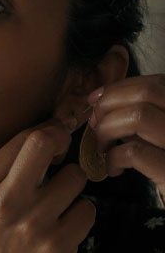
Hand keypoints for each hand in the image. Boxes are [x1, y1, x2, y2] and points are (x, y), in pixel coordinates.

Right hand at [0, 119, 95, 252]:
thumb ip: (6, 170)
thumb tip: (47, 133)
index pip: (22, 138)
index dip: (46, 133)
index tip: (53, 143)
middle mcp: (5, 200)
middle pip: (44, 143)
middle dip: (61, 143)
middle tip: (63, 155)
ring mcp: (33, 222)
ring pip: (75, 177)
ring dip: (73, 187)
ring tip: (59, 202)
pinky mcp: (58, 244)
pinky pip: (88, 209)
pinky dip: (81, 215)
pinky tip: (66, 225)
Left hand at [88, 74, 164, 197]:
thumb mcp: (157, 138)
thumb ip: (140, 117)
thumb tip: (101, 99)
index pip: (156, 83)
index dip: (119, 88)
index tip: (95, 101)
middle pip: (147, 93)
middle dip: (110, 105)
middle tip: (95, 125)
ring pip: (139, 116)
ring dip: (109, 130)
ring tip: (103, 148)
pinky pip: (135, 152)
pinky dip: (113, 157)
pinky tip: (113, 169)